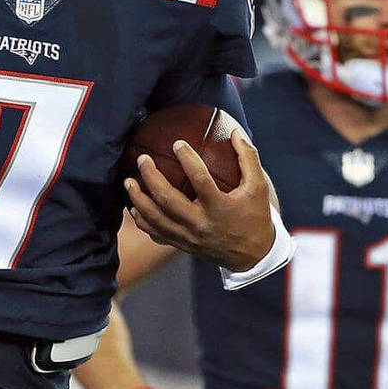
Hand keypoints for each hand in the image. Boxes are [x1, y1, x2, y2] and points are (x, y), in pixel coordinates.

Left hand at [125, 132, 275, 270]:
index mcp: (219, 208)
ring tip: (129, 181)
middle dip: (150, 177)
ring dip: (138, 199)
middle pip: (167, 200)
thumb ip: (248, 158)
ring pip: (155, 219)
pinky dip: (142, 221)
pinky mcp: (182, 245)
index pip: (199, 179)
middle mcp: (200, 224)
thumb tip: (235, 132)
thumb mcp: (258, 187)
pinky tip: (134, 207)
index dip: (187, 159)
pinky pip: (156, 234)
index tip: (177, 143)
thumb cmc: (255, 216)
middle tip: (142, 159)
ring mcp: (188, 237)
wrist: (253, 256)